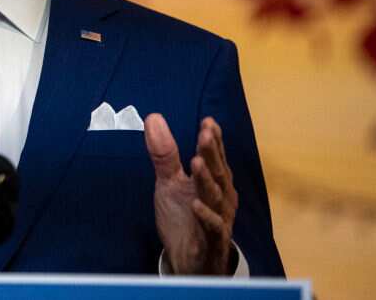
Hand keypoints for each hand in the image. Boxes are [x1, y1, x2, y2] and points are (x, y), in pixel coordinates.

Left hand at [144, 114, 237, 274]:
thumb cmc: (184, 216)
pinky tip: (195, 204)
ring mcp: (219, 219)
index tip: (207, 121)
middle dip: (211, 153)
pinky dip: (205, 216)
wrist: (188, 258)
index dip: (213, 140)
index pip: (214, 157)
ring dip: (206, 179)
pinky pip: (212, 227)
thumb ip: (164, 154)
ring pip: (215, 197)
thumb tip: (154, 117)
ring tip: (196, 162)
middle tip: (205, 133)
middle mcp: (221, 197)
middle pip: (217, 172)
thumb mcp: (169, 182)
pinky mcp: (212, 240)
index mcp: (213, 181)